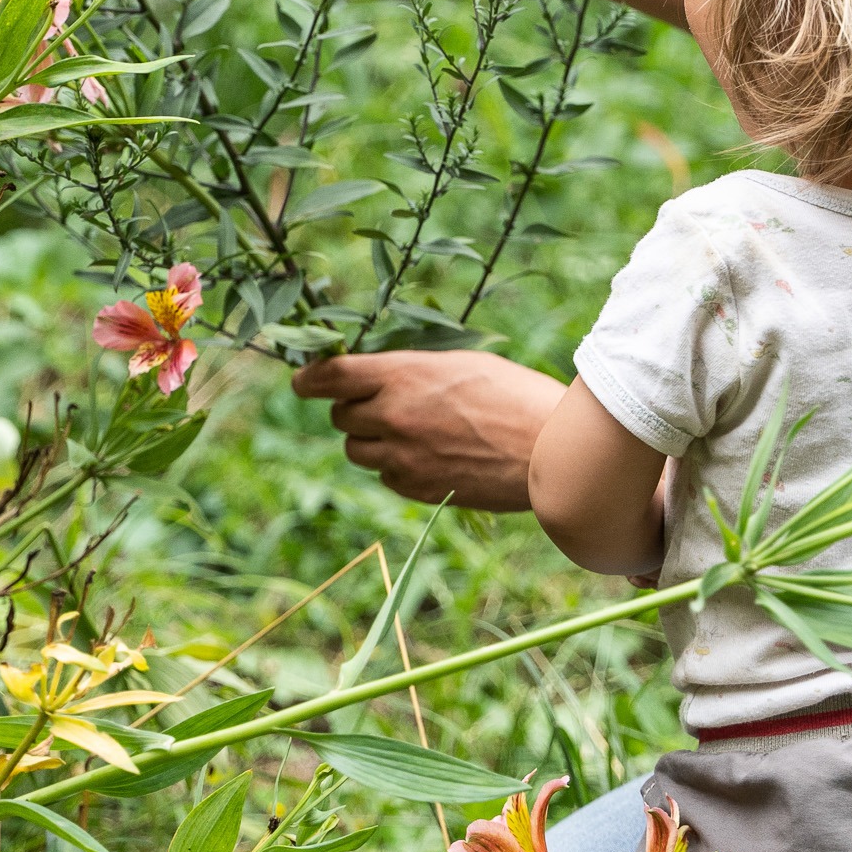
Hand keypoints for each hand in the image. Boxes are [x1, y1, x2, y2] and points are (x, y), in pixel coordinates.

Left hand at [293, 349, 564, 509]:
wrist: (548, 449)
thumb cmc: (515, 394)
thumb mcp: (463, 363)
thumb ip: (414, 371)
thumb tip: (380, 379)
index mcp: (404, 374)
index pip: (330, 376)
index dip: (309, 377)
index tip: (303, 379)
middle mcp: (392, 416)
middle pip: (341, 415)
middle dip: (355, 408)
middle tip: (383, 403)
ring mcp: (401, 457)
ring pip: (357, 450)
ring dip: (373, 439)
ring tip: (413, 430)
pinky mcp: (414, 488)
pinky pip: (385, 476)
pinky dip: (397, 465)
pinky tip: (432, 454)